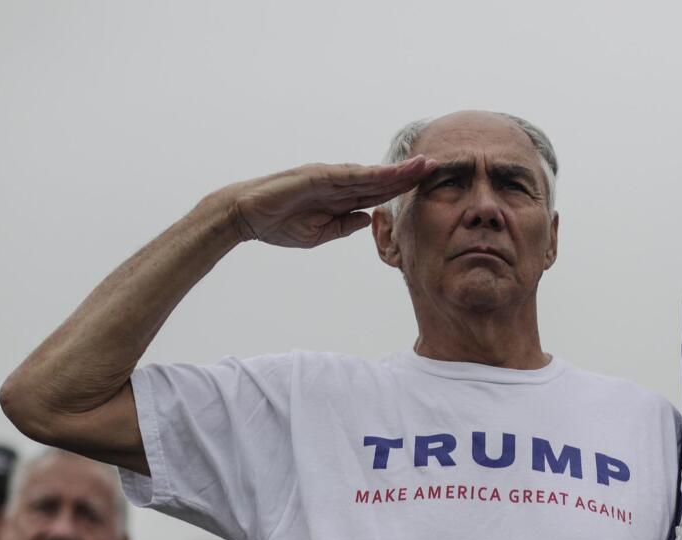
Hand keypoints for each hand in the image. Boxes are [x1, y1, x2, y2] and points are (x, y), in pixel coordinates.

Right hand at [221, 156, 436, 247]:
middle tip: (437, 165)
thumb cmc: (278, 224)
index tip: (426, 185)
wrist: (244, 216)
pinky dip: (371, 174)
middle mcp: (338, 183)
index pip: (377, 192)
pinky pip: (349, 176)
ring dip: (397, 170)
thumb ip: (343, 226)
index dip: (402, 188)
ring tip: (423, 165)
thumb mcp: (318, 234)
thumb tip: (368, 219)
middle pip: (381, 179)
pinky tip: (391, 174)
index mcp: (339, 197)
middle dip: (408, 174)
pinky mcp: (316, 176)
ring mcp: (328, 177)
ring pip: (371, 174)